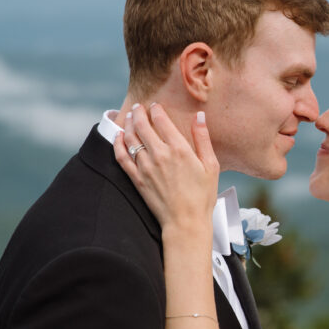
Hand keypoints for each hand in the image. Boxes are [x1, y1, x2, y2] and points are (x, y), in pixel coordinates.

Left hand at [114, 105, 219, 232]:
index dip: (156, 110)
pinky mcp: (137, 179)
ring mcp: (146, 167)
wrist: (186, 222)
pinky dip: (118, 144)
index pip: (162, 120)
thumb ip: (203, 139)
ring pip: (131, 138)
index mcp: (179, 149)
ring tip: (131, 118)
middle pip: (143, 126)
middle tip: (139, 107)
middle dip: (139, 113)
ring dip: (129, 124)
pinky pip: (122, 156)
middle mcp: (160, 155)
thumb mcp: (211, 166)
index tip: (155, 106)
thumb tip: (199, 116)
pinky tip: (118, 137)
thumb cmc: (202, 196)